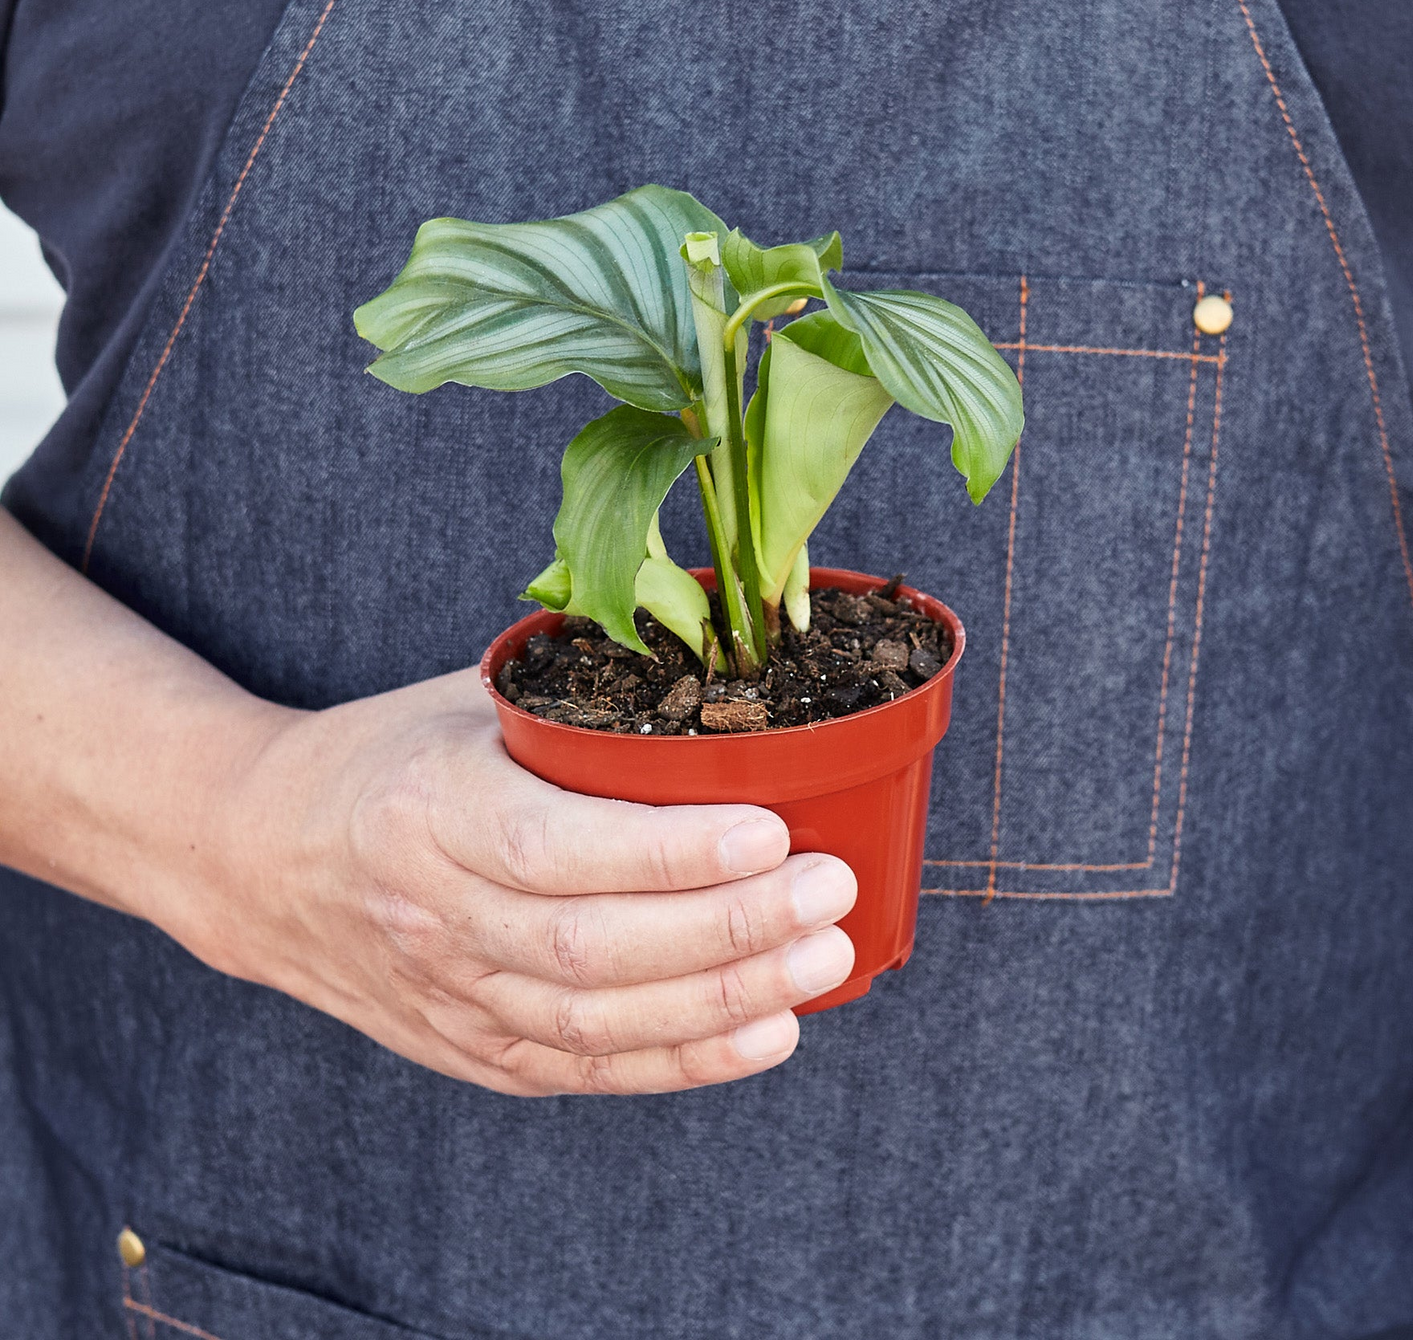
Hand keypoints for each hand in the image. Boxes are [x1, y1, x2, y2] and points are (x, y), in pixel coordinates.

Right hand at [190, 669, 856, 1096]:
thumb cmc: (388, 758)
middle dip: (726, 929)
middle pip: (591, 947)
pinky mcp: (471, 1046)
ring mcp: (450, 994)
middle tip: (828, 892)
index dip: (667, 853)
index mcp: (428, 808)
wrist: (261, 856)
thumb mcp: (465, 700)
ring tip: (821, 960)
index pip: (555, 846)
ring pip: (597, 1021)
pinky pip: (584, 1068)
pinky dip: (682, 1062)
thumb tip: (720, 669)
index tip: (768, 830)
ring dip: (723, 1001)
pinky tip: (767, 1032)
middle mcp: (433, 914)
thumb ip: (576, 697)